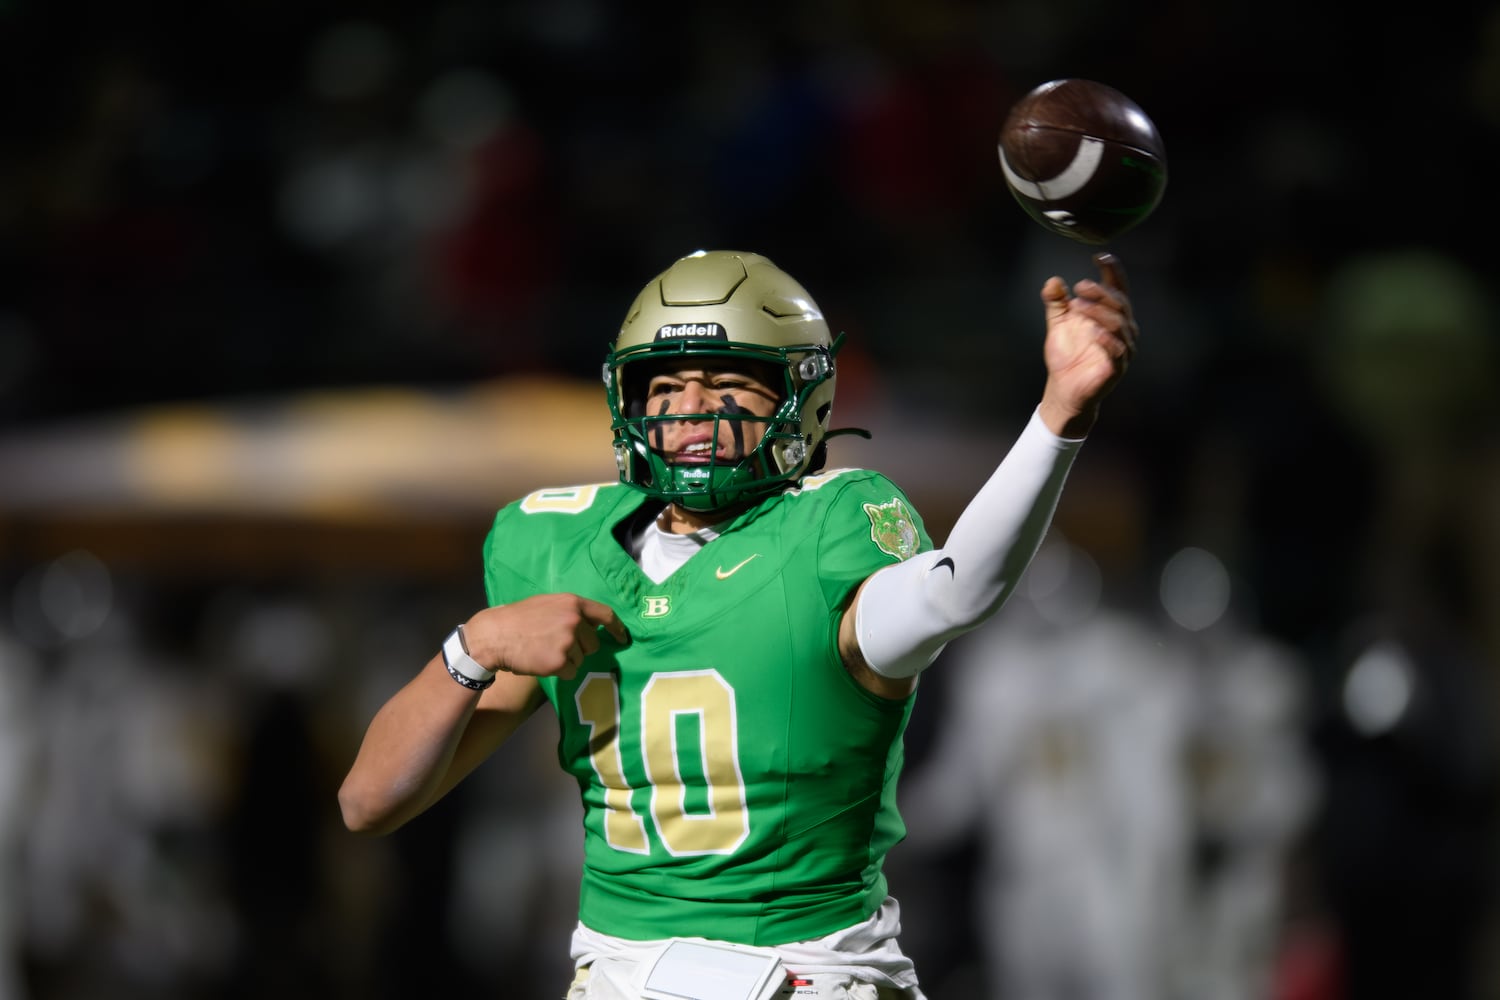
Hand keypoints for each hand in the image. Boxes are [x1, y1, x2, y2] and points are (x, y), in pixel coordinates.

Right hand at [465, 594, 628, 679]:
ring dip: (567, 660)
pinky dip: (559, 671)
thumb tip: (592, 624)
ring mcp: (568, 642)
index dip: (617, 628)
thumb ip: (570, 611)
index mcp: (573, 603)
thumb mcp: (547, 604)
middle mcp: (574, 621)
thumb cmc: (519, 618)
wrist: (495, 635)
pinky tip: (542, 662)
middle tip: (558, 645)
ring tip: (545, 651)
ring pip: (581, 659)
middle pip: (594, 643)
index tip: (624, 638)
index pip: (606, 615)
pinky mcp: (559, 662)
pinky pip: (570, 672)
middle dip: (581, 648)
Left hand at [1036, 251, 1137, 437]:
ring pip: (1119, 324)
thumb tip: (1052, 281)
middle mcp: (1122, 328)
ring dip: (1099, 312)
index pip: (1117, 287)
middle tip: (1079, 286)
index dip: (1112, 271)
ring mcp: (1122, 347)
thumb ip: (1056, 302)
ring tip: (1076, 306)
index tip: (1099, 257)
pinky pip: (1117, 350)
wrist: (1063, 389)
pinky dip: (1107, 339)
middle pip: (1119, 303)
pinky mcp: (1117, 367)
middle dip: (1100, 292)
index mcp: (1110, 314)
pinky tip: (1093, 332)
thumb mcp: (1058, 324)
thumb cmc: (1066, 355)